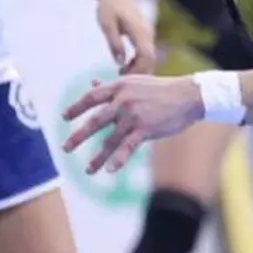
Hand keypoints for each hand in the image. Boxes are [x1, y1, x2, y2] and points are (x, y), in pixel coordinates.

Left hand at [62, 75, 202, 173]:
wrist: (189, 96)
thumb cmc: (162, 89)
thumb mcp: (136, 82)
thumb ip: (113, 86)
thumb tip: (92, 83)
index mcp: (120, 87)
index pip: (92, 97)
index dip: (76, 107)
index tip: (64, 117)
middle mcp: (124, 101)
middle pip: (95, 120)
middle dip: (78, 136)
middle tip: (65, 148)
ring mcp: (134, 115)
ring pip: (110, 140)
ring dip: (97, 157)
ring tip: (88, 170)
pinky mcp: (145, 129)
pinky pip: (127, 147)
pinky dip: (118, 159)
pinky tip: (109, 170)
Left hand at [95, 0, 156, 75]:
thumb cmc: (109, 6)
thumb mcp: (107, 25)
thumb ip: (114, 43)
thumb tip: (120, 63)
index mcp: (140, 31)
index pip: (147, 56)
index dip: (139, 71)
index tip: (123, 78)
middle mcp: (148, 33)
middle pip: (151, 59)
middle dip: (139, 73)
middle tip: (121, 82)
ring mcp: (148, 34)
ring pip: (150, 57)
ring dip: (138, 68)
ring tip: (121, 75)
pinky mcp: (145, 35)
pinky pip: (146, 52)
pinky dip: (138, 62)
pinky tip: (125, 66)